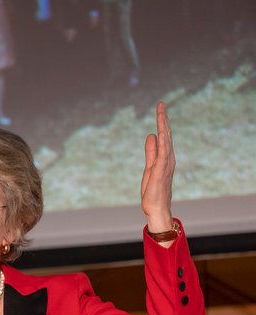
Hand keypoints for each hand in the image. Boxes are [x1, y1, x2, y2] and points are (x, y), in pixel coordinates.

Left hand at [140, 101, 175, 235]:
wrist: (156, 207)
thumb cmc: (153, 189)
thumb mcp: (149, 166)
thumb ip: (151, 151)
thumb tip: (151, 135)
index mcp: (165, 157)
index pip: (164, 136)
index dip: (162, 122)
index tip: (160, 108)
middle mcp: (168, 157)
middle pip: (166, 135)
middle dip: (163, 119)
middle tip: (161, 104)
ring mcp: (166, 163)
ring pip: (166, 140)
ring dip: (163, 126)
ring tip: (161, 112)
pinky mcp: (160, 170)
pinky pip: (162, 153)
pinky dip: (163, 142)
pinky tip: (161, 132)